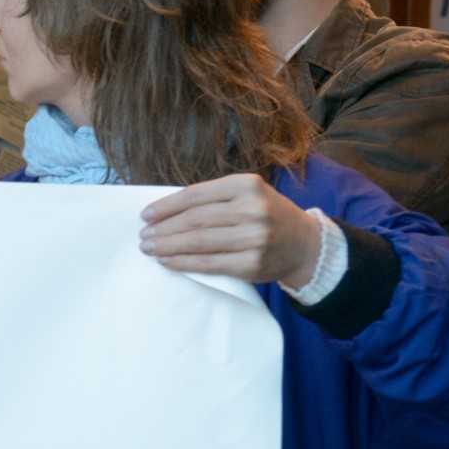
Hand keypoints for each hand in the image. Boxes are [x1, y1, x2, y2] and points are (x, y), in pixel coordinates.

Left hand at [138, 174, 323, 285]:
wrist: (305, 244)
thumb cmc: (266, 216)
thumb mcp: (247, 195)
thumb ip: (214, 198)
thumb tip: (164, 211)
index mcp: (247, 185)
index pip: (195, 195)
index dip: (166, 206)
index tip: (145, 215)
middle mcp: (252, 209)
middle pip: (194, 219)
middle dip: (163, 229)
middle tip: (143, 235)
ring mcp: (254, 237)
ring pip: (198, 242)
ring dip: (168, 246)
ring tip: (149, 248)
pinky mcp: (252, 263)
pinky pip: (208, 263)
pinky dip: (183, 263)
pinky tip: (168, 262)